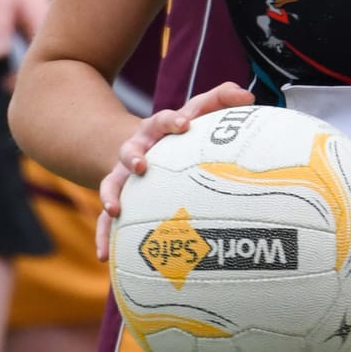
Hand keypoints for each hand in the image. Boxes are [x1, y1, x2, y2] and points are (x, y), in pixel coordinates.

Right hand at [95, 82, 254, 260]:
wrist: (145, 147)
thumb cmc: (181, 131)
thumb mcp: (200, 111)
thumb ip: (222, 99)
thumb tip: (248, 95)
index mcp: (157, 129)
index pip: (163, 120)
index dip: (172, 121)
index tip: (184, 125)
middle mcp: (136, 150)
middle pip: (129, 150)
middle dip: (132, 156)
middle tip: (141, 166)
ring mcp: (123, 175)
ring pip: (111, 183)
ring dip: (110, 195)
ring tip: (113, 211)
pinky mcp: (119, 198)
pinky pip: (106, 220)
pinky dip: (103, 236)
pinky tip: (103, 256)